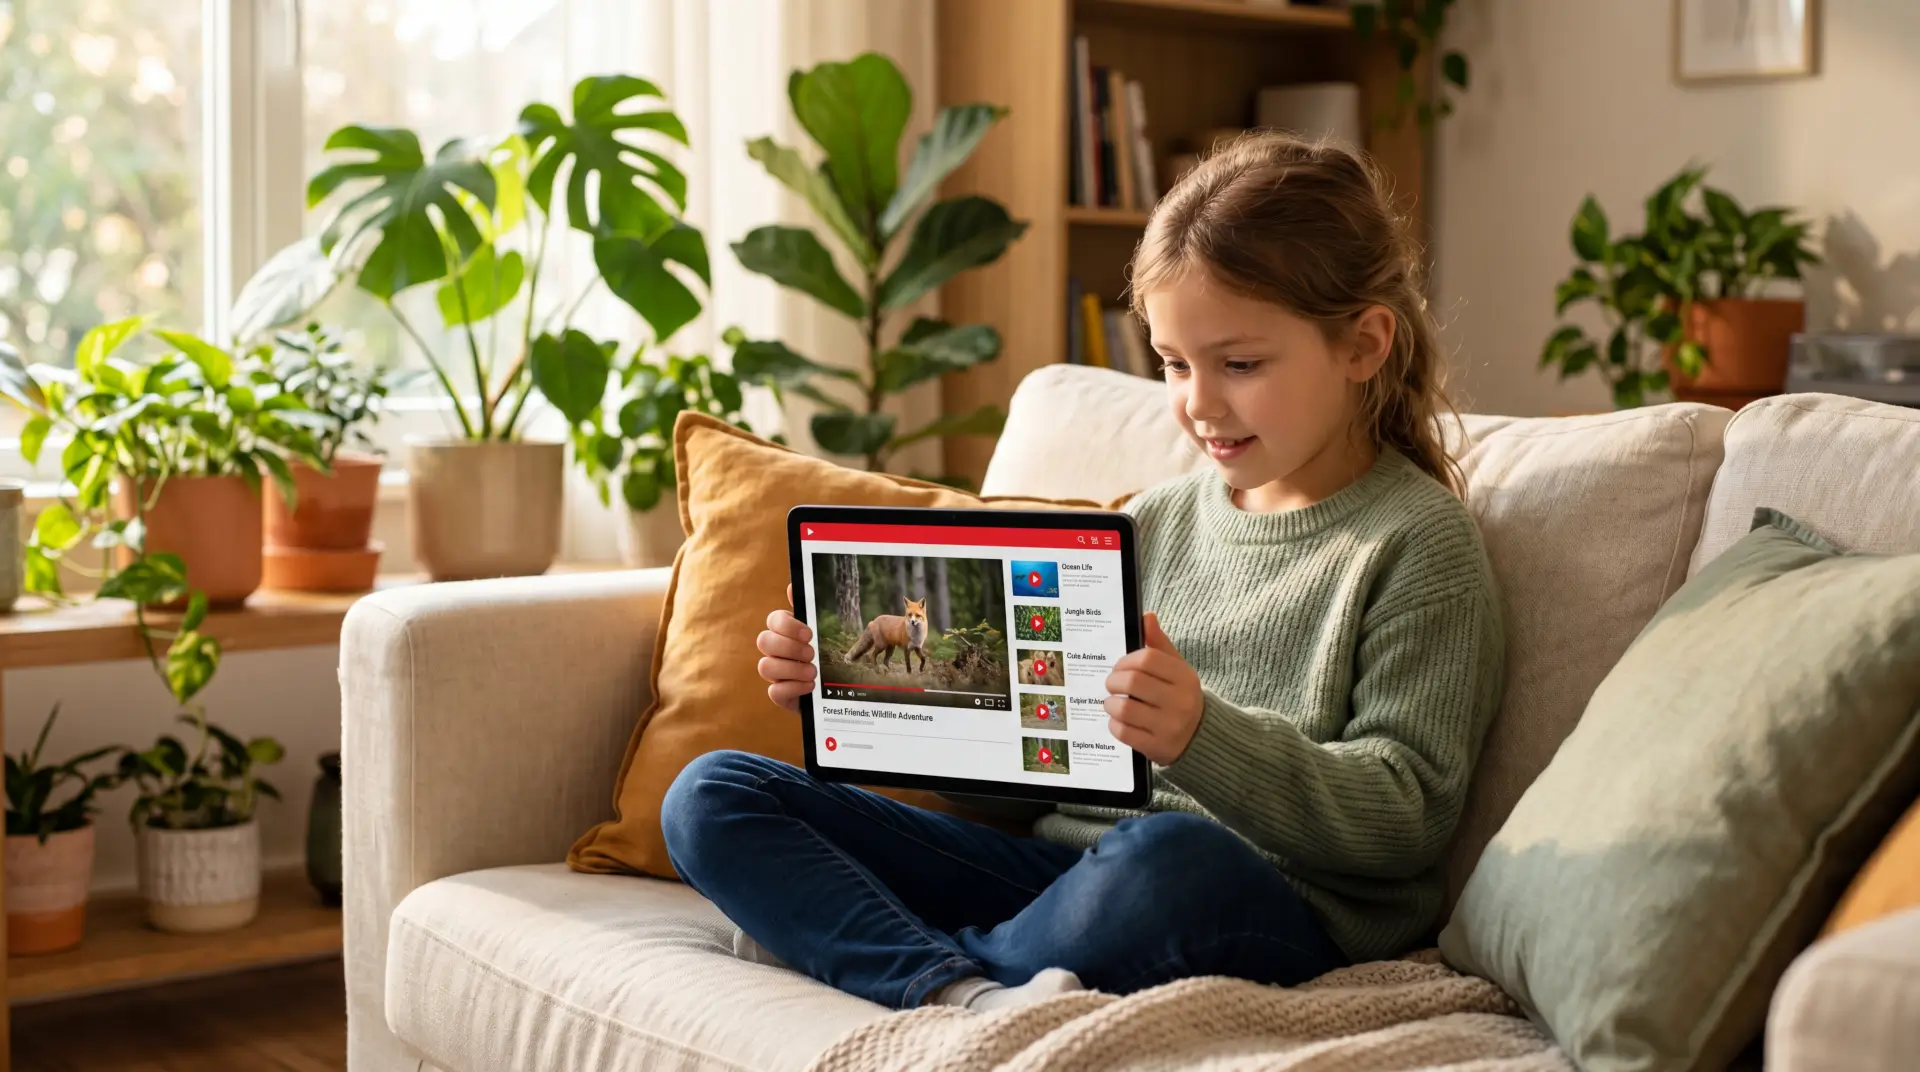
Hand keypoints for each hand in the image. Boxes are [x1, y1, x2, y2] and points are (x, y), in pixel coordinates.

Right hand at [756, 584, 816, 713]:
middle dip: (789, 647)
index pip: (773, 619)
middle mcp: (774, 651)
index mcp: (783, 632)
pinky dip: (793, 688)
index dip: (788, 626)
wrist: (833, 689)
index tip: (809, 634)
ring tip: (812, 672)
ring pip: (765, 666)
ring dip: (792, 669)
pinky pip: (774, 692)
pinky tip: (810, 687)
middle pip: (764, 641)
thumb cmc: (825, 655)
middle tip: (811, 653)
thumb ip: (807, 610)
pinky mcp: (779, 694)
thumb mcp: (821, 632)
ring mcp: (774, 673)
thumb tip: (792, 586)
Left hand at [1103, 613, 1203, 764]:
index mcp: (1184, 678)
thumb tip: (1146, 616)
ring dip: (1111, 703)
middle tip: (1112, 684)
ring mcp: (1169, 726)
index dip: (1125, 660)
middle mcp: (1180, 702)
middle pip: (1132, 682)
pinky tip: (1119, 720)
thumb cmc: (1181, 696)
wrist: (1202, 738)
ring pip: (1124, 708)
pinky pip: (1123, 732)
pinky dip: (1114, 724)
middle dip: (1113, 681)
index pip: (1147, 659)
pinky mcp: (1157, 747)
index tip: (1119, 666)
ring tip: (1113, 703)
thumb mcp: (1177, 669)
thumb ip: (1160, 644)